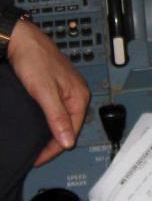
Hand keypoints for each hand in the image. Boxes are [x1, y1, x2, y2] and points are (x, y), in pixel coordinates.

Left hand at [7, 19, 89, 165]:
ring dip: (50, 132)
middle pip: (69, 126)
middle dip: (54, 142)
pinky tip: (37, 125)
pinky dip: (47, 121)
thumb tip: (68, 141)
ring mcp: (67, 90)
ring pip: (62, 119)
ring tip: (35, 143)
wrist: (22, 41)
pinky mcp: (56, 87)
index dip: (55, 148)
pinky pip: (55, 111)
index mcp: (79, 96)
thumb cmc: (34, 60)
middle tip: (35, 155)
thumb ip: (57, 117)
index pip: (71, 131)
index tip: (38, 159)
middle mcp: (77, 94)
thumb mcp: (44, 92)